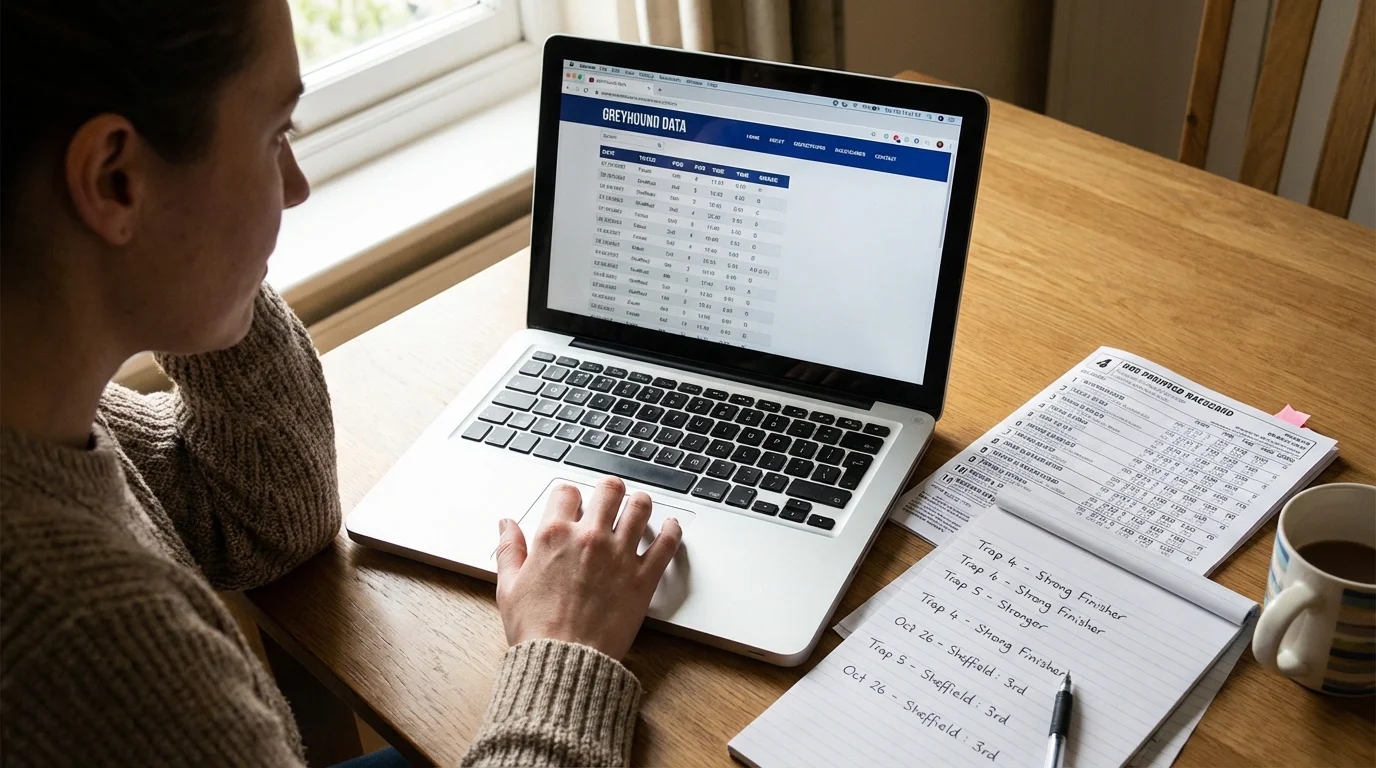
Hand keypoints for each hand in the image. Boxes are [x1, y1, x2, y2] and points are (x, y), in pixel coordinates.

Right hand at [494, 477, 682, 659]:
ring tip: (640, 506)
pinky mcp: (643, 578)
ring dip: (641, 503)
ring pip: (641, 508)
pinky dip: (673, 530)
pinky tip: (671, 526)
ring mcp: (619, 556)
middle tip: (611, 496)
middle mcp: (589, 538)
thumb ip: (508, 549)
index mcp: (554, 536)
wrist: (564, 662)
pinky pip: (667, 543)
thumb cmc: (536, 630)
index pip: (566, 492)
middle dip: (610, 489)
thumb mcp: (509, 587)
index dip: (570, 495)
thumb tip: (506, 524)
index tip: (574, 504)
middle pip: (609, 489)